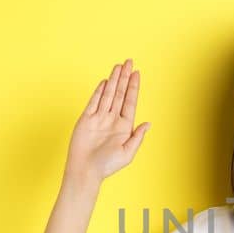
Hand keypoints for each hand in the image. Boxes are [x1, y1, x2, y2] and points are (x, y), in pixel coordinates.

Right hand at [65, 58, 149, 182]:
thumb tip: (148, 124)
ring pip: (108, 94)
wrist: (85, 170)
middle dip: (125, 78)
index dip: (134, 87)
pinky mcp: (86, 119)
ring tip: (118, 66)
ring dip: (113, 80)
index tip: (137, 73)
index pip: (130, 102)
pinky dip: (99, 91)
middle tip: (129, 62)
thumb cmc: (106, 166)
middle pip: (120, 94)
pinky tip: (105, 81)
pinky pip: (94, 101)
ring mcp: (99, 118)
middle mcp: (112, 119)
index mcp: (124, 127)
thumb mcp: (127, 153)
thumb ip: (137, 137)